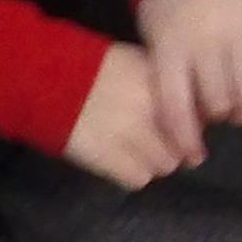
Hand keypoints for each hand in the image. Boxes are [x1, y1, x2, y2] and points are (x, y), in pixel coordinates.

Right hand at [67, 43, 188, 190]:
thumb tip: (193, 110)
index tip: (182, 127)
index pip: (198, 117)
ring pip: (165, 165)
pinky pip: (138, 179)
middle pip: (185, 146)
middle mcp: (152, 110)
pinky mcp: (109, 159)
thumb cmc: (92, 68)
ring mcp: (132, 136)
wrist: (44, 79)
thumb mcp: (136, 62)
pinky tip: (119, 159)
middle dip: (173, 146)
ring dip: (154, 161)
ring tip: (135, 150)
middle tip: (155, 141)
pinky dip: (132, 173)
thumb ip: (164, 85)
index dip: (191, 125)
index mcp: (160, 84)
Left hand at [133, 0, 241, 169]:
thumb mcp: (152, 30)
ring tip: (240, 104)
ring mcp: (240, 31)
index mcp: (171, 47)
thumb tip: (183, 112)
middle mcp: (207, 43)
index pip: (178, 107)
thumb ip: (166, 68)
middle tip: (217, 114)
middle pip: (222, 104)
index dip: (185, 138)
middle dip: (220, 118)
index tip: (191, 153)